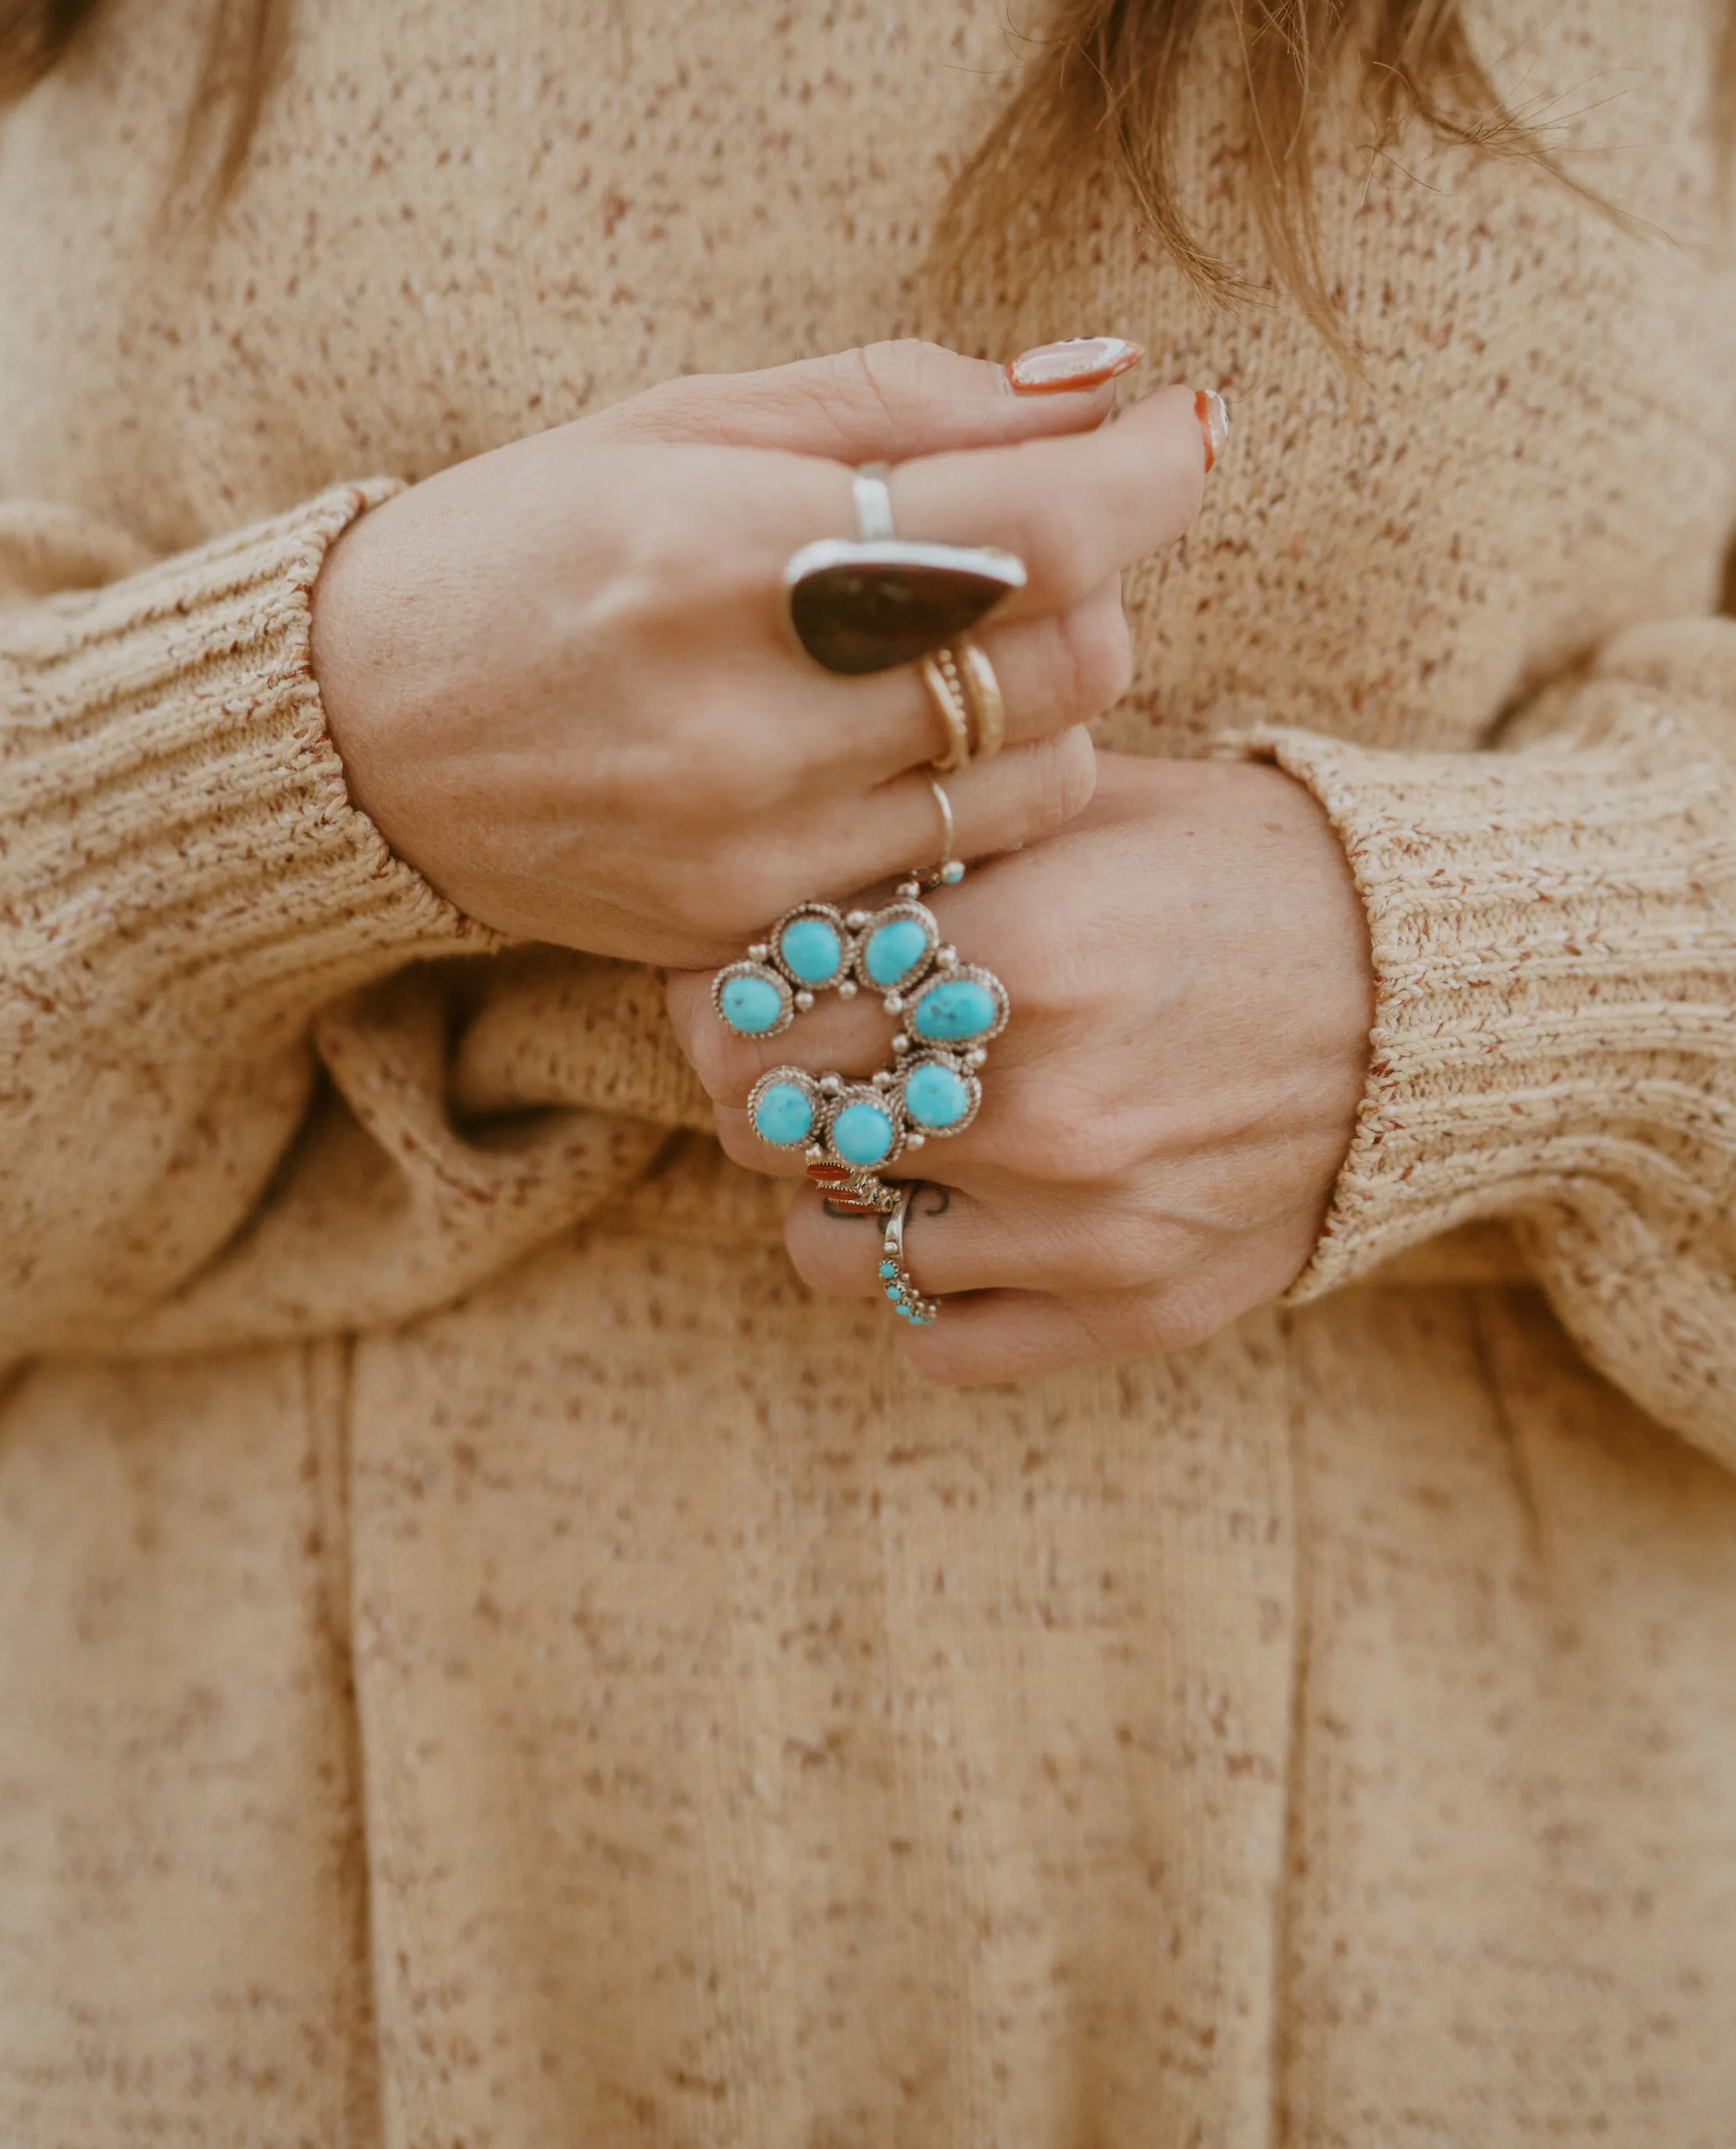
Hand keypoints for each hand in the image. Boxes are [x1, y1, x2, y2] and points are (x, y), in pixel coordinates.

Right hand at [312, 341, 1213, 963]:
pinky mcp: (748, 926)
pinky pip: (963, 862)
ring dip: (1048, 693)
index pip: (1038, 531)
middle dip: (1092, 577)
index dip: (1151, 474)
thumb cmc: (530, 538)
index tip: (1188, 429)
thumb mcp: (690, 420)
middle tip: (1021, 534)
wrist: (355, 729)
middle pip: (1071, 655)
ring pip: (1045, 772)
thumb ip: (908, 401)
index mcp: (724, 546)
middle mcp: (746, 713)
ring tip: (947, 644)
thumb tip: (1110, 383)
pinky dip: (975, 790)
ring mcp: (750, 842)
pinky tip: (894, 738)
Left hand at [666, 752, 1374, 1380]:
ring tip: (879, 1133)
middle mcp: (1035, 1107)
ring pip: (828, 1247)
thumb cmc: (1243, 871)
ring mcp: (1081, 1227)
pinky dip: (922, 1283)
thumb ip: (928, 845)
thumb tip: (765, 874)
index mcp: (1013, 956)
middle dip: (755, 1080)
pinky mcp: (1131, 1308)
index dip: (715, 983)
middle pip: (769, 1124)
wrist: (1432, 989)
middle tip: (793, 1047)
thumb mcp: (1084, 809)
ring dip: (828, 1191)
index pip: (754, 1003)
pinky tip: (961, 1210)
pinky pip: (934, 1339)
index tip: (726, 969)